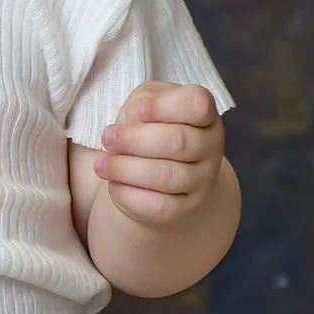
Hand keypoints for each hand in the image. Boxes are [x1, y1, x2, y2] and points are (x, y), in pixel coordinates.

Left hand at [92, 82, 224, 227]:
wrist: (160, 171)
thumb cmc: (152, 128)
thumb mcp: (147, 103)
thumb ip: (143, 104)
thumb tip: (136, 119)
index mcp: (205, 115)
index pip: (197, 104)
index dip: (164, 106)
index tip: (137, 110)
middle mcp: (211, 148)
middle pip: (179, 142)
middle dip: (135, 139)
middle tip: (107, 138)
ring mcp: (202, 181)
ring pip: (166, 177)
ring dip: (125, 168)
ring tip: (102, 163)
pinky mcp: (184, 209)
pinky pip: (157, 206)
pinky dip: (128, 194)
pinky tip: (113, 184)